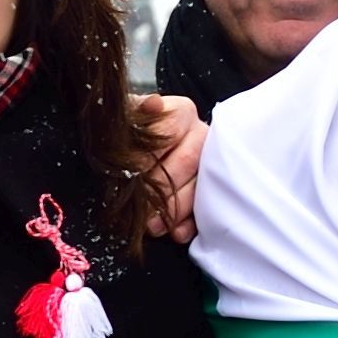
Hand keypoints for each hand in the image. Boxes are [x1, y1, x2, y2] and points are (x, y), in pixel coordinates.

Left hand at [134, 92, 207, 238]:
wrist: (144, 153)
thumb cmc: (131, 136)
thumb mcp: (127, 119)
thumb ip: (134, 113)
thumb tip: (152, 104)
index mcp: (181, 113)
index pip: (168, 131)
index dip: (147, 155)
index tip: (132, 172)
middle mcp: (201, 136)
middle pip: (186, 162)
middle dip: (160, 189)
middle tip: (139, 210)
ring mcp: (210, 166)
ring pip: (198, 188)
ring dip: (173, 211)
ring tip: (151, 226)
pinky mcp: (211, 194)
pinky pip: (205, 210)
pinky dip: (189, 225)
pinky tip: (175, 232)